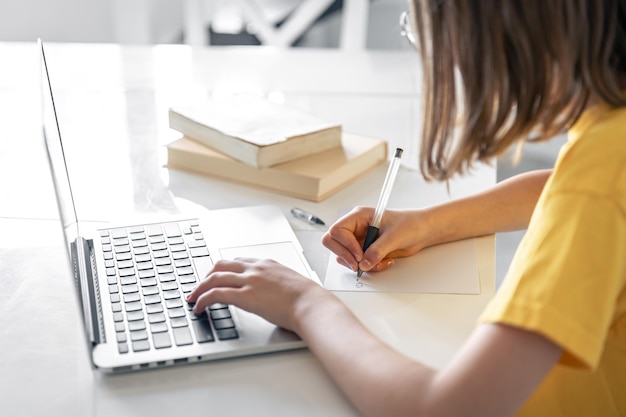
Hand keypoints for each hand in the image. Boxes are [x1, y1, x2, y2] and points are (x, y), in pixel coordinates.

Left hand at [186, 257, 328, 332]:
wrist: (312, 304)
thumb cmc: (307, 299)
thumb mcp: (291, 285)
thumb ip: (278, 286)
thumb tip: (276, 297)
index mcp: (268, 264)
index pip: (239, 261)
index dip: (224, 269)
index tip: (217, 277)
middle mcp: (256, 268)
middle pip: (222, 265)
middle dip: (207, 276)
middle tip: (200, 287)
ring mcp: (250, 280)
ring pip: (214, 277)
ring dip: (200, 288)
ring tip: (193, 298)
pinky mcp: (245, 296)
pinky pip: (216, 294)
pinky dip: (203, 300)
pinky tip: (199, 307)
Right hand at [321, 206, 428, 273]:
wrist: (422, 232)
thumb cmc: (410, 224)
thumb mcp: (394, 236)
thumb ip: (377, 250)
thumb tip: (364, 264)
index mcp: (358, 217)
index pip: (337, 230)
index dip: (345, 245)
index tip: (359, 254)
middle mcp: (355, 228)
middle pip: (332, 243)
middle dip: (345, 256)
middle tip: (359, 265)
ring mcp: (359, 241)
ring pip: (344, 256)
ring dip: (359, 264)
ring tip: (378, 262)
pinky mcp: (365, 252)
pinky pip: (357, 264)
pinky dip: (368, 268)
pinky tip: (383, 262)